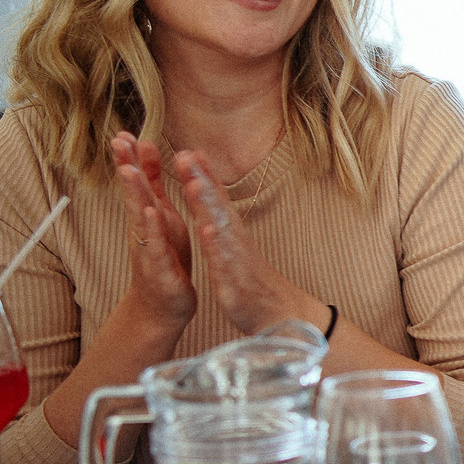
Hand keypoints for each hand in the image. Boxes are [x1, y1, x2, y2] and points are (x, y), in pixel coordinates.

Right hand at [109, 131, 195, 332]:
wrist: (162, 306)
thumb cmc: (164, 257)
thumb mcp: (162, 216)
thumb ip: (153, 187)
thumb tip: (145, 152)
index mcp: (149, 216)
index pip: (137, 183)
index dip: (130, 158)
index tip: (124, 131)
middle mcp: (142, 230)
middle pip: (133, 194)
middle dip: (126, 167)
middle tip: (117, 141)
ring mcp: (148, 248)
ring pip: (139, 218)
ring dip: (134, 194)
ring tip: (129, 170)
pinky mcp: (159, 269)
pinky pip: (155, 248)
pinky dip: (152, 231)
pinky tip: (151, 215)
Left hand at [171, 151, 323, 335]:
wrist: (278, 313)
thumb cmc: (251, 281)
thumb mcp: (234, 248)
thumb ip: (224, 222)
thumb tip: (216, 201)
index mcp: (231, 232)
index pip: (216, 198)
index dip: (203, 174)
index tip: (188, 150)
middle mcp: (235, 239)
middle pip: (216, 204)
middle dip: (201, 179)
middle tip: (185, 154)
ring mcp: (235, 259)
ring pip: (219, 227)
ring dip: (207, 205)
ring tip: (193, 184)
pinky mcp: (234, 281)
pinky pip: (224, 261)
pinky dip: (215, 245)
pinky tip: (207, 230)